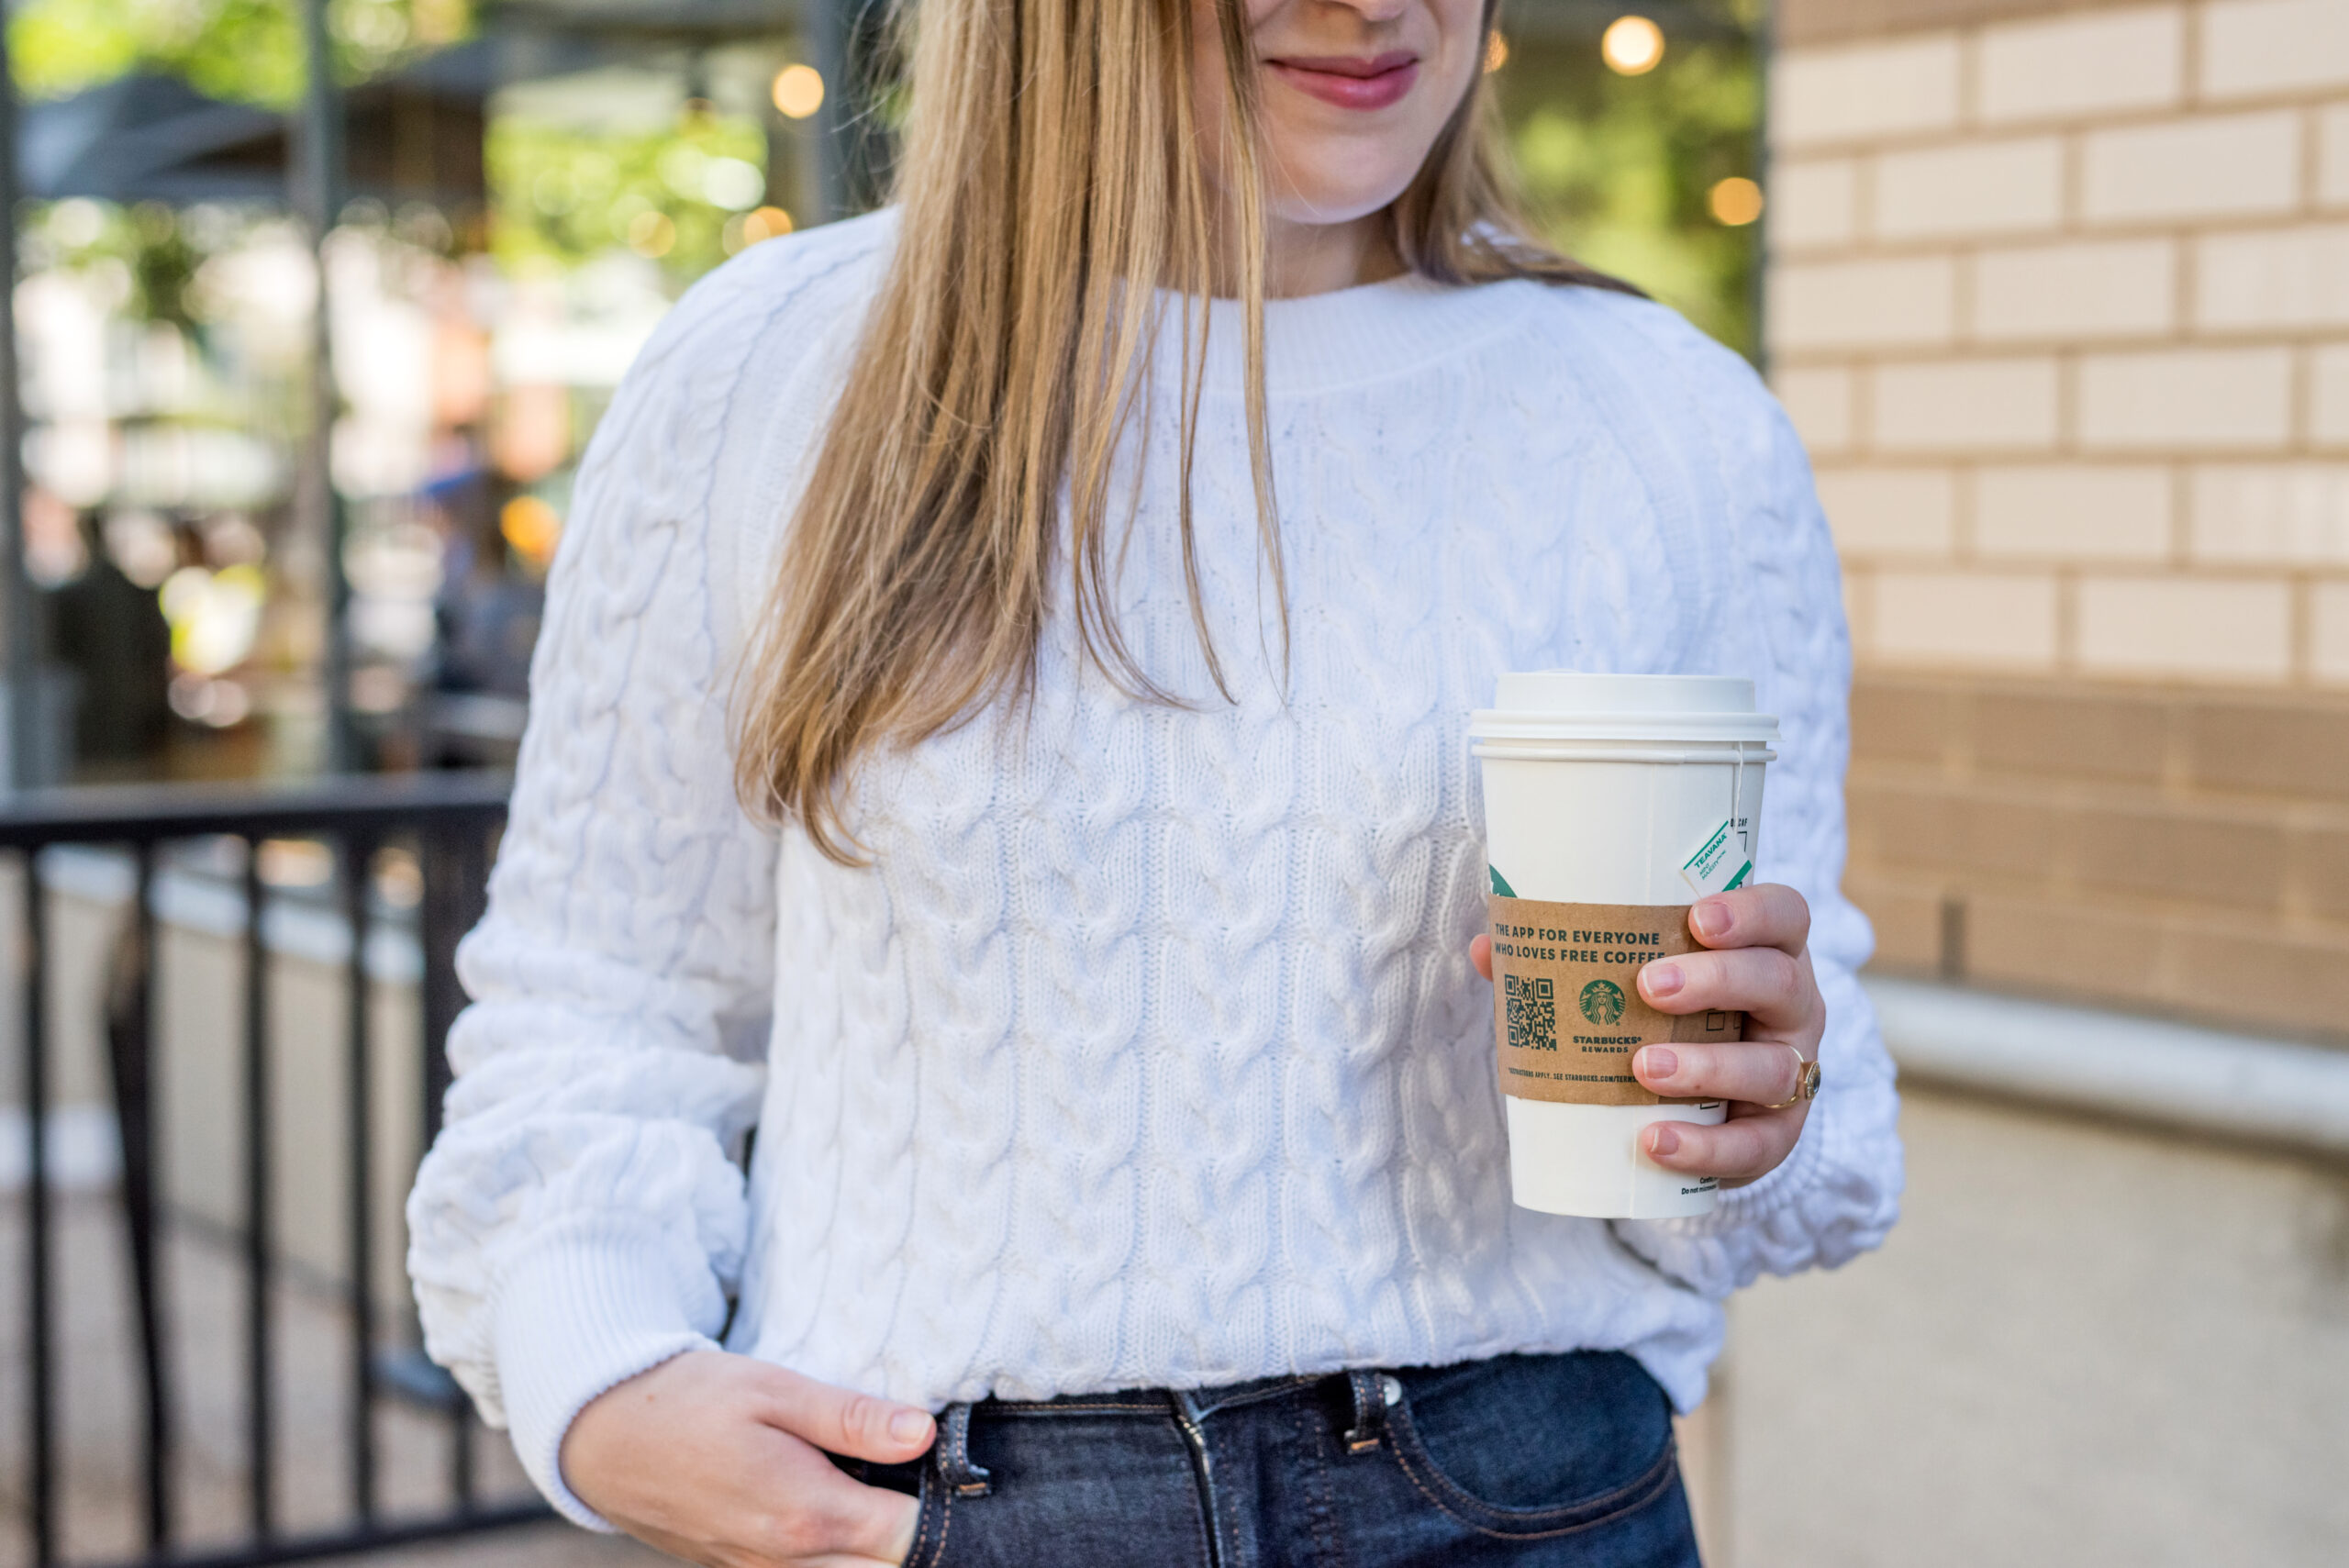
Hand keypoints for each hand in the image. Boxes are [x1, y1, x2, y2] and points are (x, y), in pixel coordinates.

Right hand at [564, 1348, 932, 1567]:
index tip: (958, 1473)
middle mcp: (787, 1563)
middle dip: (918, 1539)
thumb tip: (925, 1433)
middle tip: (932, 1486)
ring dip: (878, 1551)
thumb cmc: (691, 1400)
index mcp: (805, 1514)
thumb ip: (853, 1418)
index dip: (944, 1512)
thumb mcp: (775, 1389)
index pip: (908, 1540)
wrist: (602, 1436)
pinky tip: (848, 1517)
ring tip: (889, 1498)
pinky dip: (841, 1558)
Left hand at [1469, 883, 1822, 1188]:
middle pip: (1779, 981)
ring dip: (1708, 1066)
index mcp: (1763, 951)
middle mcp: (1791, 1007)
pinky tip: (1656, 1140)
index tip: (1696, 916)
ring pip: (1772, 1067)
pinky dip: (1705, 1147)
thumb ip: (1564, 959)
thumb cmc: (1663, 1016)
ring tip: (1644, 1068)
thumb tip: (1488, 948)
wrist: (1700, 1102)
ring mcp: (1789, 1071)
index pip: (1783, 915)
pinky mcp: (1775, 1136)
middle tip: (1650, 985)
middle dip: (1718, 980)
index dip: (1751, 912)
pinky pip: (1754, 1147)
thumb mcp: (1629, 981)